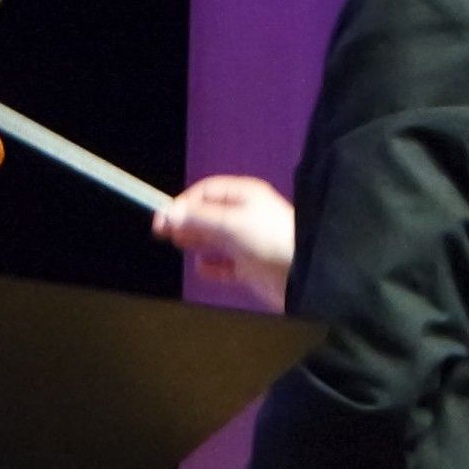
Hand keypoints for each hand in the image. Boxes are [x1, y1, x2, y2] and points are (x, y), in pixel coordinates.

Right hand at [154, 175, 294, 308]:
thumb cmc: (271, 240)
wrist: (305, 275)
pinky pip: (223, 265)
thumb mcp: (231, 223)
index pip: (205, 192)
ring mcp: (247, 242)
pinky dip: (211, 266)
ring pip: (213, 239)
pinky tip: (204, 267)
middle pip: (207, 215)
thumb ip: (198, 219)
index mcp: (244, 197)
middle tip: (164, 233)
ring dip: (196, 242)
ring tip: (181, 245)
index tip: (164, 218)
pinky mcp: (249, 267)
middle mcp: (245, 217)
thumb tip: (168, 214)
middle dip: (186, 222)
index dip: (183, 203)